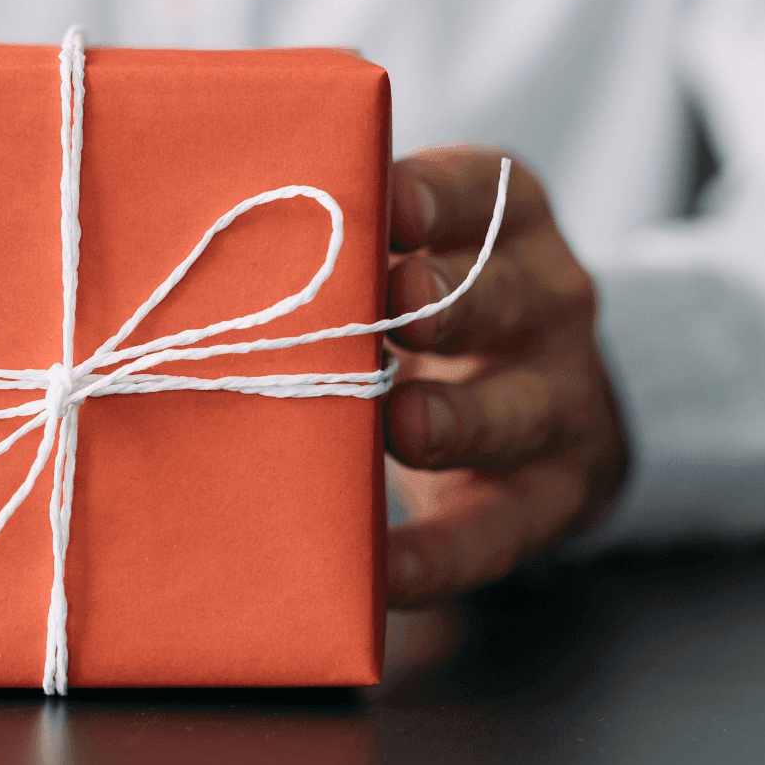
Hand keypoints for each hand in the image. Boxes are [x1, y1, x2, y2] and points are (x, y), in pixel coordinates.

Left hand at [384, 145, 627, 603]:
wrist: (542, 400)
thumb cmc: (430, 301)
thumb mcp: (413, 248)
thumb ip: (342, 239)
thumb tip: (206, 236)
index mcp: (507, 220)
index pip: (481, 190)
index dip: (436, 195)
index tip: (388, 201)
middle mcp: (549, 300)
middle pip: (506, 295)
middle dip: (449, 301)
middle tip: (395, 303)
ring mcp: (559, 400)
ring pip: (514, 412)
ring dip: (457, 419)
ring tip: (404, 428)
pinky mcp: (550, 497)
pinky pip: (494, 532)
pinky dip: (438, 557)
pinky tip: (385, 574)